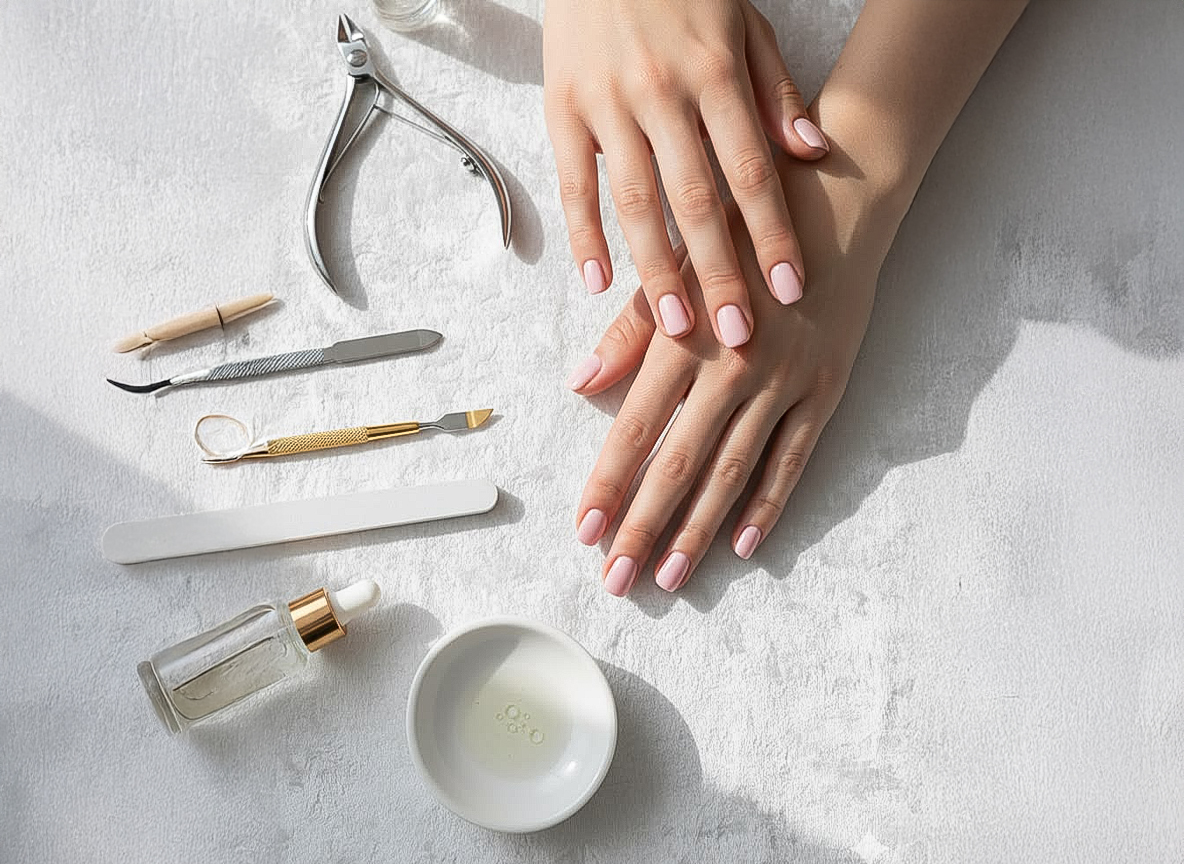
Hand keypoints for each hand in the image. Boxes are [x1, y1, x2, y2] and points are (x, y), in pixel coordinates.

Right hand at [544, 0, 828, 347]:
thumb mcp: (744, 26)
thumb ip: (774, 93)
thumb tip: (813, 153)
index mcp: (713, 73)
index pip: (750, 170)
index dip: (772, 233)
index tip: (790, 290)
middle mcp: (660, 93)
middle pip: (696, 199)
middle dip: (720, 272)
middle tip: (737, 337)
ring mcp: (607, 102)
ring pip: (635, 201)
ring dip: (656, 270)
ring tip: (677, 327)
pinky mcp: (561, 107)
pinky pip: (574, 182)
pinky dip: (584, 235)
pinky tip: (598, 282)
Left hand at [568, 158, 897, 594]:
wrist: (837, 196)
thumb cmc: (743, 227)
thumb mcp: (679, 264)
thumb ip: (630, 329)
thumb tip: (580, 382)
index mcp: (687, 337)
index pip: (635, 429)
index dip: (608, 485)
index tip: (585, 533)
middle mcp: (734, 368)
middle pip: (679, 464)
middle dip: (644, 528)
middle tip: (618, 581)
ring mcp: (785, 383)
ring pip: (734, 472)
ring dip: (698, 529)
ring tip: (671, 577)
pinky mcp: (826, 388)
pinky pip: (794, 458)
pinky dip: (769, 503)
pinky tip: (745, 545)